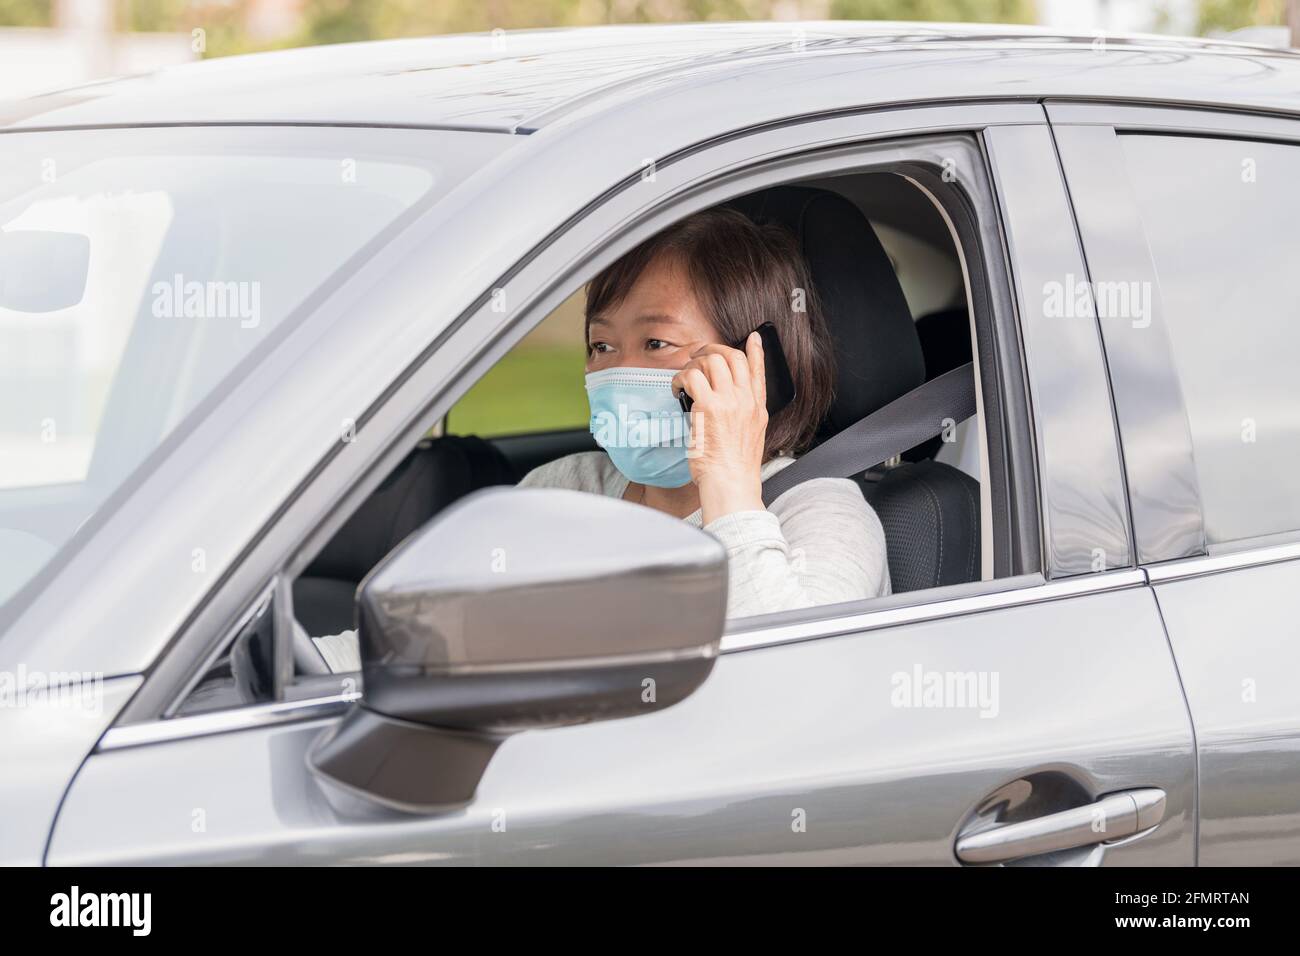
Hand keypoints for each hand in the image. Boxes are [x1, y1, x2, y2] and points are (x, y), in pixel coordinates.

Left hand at [672, 331, 767, 523]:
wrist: (731, 483)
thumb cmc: (735, 469)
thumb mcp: (750, 437)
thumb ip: (742, 416)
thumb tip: (723, 405)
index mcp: (758, 408)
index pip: (759, 371)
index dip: (756, 350)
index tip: (753, 338)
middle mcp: (746, 401)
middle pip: (732, 357)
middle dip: (712, 350)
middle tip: (697, 356)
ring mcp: (729, 401)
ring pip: (711, 361)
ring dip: (693, 364)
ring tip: (684, 378)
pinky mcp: (708, 407)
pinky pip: (691, 377)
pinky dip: (680, 378)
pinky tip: (676, 389)